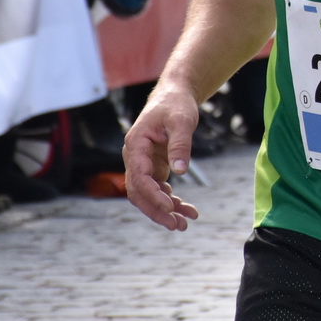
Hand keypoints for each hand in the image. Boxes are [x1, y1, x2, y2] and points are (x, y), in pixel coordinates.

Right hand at [122, 86, 202, 230]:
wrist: (175, 95)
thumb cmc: (176, 104)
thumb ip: (180, 144)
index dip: (153, 195)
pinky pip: (159, 188)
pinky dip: (171, 199)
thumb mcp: (182, 121)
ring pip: (149, 194)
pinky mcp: (155, 166)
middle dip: (157, 211)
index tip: (170, 207)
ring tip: (185, 222)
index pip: (139, 177)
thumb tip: (180, 171)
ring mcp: (144, 163)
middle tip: (177, 226)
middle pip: (139, 192)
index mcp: (135, 145)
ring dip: (165, 209)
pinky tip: (186, 209)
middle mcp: (135, 157)